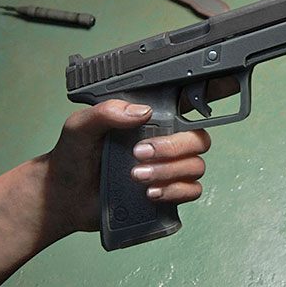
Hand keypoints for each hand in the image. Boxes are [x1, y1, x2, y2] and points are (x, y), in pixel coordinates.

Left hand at [47, 100, 209, 232]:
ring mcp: (167, 169)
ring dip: (170, 172)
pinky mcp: (166, 194)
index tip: (221, 91)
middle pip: (199, 140)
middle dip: (173, 149)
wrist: (64, 195)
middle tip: (139, 155)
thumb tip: (142, 112)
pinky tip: (151, 193)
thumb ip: (106, 113)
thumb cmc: (72, 156)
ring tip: (138, 177)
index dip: (213, 95)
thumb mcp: (81, 126)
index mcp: (150, 121)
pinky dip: (175, 192)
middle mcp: (165, 143)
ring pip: (196, 167)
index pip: (187, 106)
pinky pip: (192, 192)